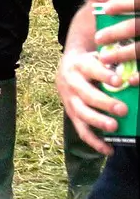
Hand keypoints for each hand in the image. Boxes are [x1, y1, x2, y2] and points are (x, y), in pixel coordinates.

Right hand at [59, 0, 136, 154]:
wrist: (71, 57)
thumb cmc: (94, 52)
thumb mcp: (100, 48)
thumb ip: (113, 54)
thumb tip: (132, 63)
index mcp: (77, 62)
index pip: (91, 68)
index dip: (104, 74)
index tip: (119, 80)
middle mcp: (68, 79)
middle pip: (84, 93)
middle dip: (104, 102)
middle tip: (122, 109)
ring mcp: (67, 96)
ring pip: (79, 112)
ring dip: (97, 121)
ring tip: (114, 128)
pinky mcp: (70, 109)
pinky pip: (80, 127)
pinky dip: (94, 140)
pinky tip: (109, 150)